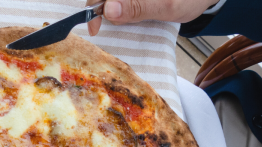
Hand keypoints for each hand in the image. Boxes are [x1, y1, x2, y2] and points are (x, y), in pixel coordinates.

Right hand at [86, 0, 217, 35]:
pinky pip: (123, 3)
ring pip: (114, 1)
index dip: (94, 7)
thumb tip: (109, 11)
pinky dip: (122, 9)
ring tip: (126, 20)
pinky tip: (131, 15)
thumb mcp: (167, 5)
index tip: (95, 28)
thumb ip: (138, 7)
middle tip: (113, 26)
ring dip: (114, 10)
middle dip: (104, 9)